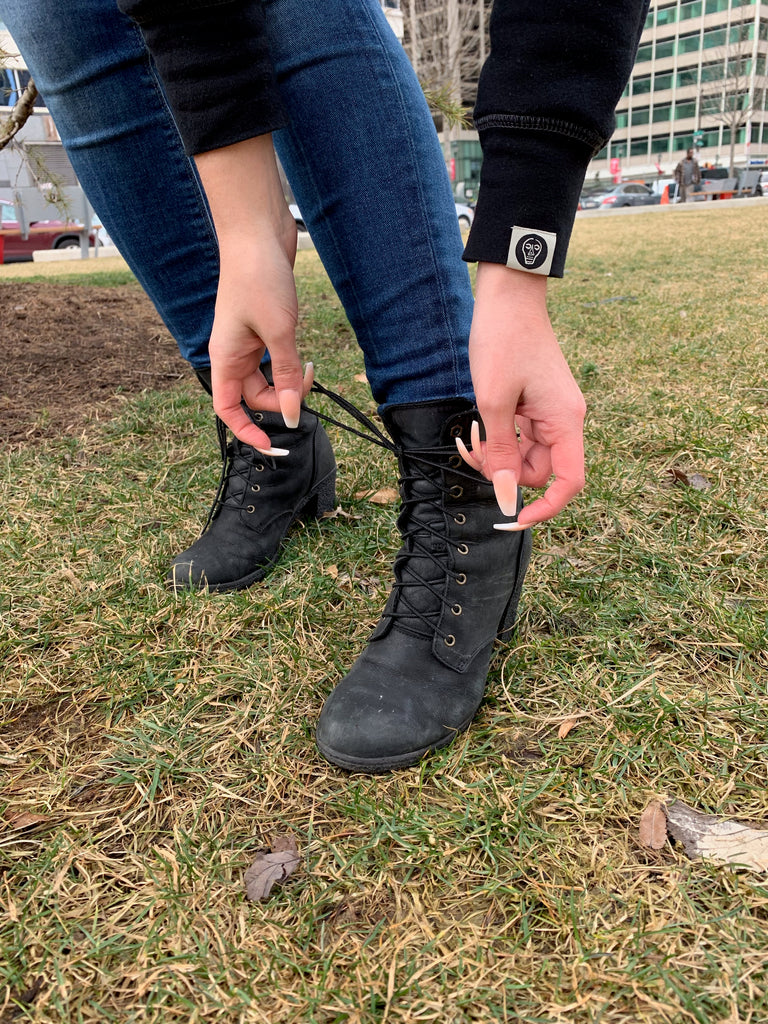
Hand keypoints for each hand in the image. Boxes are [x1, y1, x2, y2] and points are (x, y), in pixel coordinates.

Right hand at [195, 135, 310, 451]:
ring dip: (291, 382)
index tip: (273, 446)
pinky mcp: (263, 331)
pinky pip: (277, 361)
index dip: (247, 432)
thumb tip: (294, 414)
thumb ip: (288, 376)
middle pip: (256, 397)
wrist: (259, 233)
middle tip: (307, 385)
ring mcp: (248, 343)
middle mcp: (233, 355)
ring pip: (270, 380)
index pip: (228, 410)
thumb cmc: (260, 278)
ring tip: (308, 365)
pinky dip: (292, 365)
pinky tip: (304, 355)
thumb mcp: (279, 331)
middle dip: (283, 400)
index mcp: (225, 359)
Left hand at [460, 262, 585, 528]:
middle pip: (539, 472)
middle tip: (470, 451)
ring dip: (494, 455)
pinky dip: (496, 438)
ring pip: (524, 456)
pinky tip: (475, 424)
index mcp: (564, 422)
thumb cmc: (502, 342)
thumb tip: (507, 499)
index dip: (545, 508)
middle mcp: (564, 421)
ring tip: (467, 433)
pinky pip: (518, 437)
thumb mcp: (493, 403)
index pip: (569, 483)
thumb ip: (500, 454)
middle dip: (503, 472)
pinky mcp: (535, 406)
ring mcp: (550, 413)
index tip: (514, 520)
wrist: (507, 296)